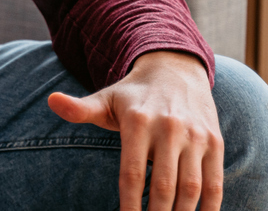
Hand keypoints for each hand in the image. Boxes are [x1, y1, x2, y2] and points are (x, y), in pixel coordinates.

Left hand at [48, 51, 221, 210]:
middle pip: (163, 185)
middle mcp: (169, 128)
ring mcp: (195, 136)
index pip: (132, 173)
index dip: (129, 204)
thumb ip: (80, 109)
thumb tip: (51, 100)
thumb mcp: (105, 99)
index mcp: (138, 122)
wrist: (175, 70)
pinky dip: (210, 208)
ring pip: (191, 188)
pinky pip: (215, 183)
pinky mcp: (215, 143)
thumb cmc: (133, 95)